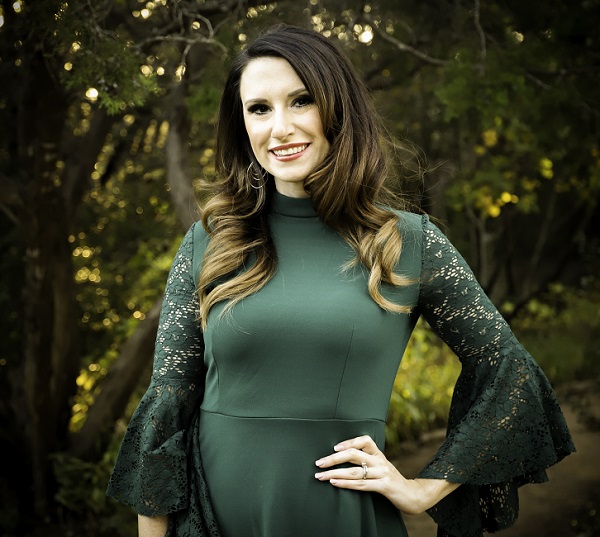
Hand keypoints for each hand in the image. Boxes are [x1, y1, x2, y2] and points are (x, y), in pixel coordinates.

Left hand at [314, 435, 458, 514]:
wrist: (412, 495)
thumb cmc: (391, 480)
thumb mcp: (380, 466)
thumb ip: (366, 460)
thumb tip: (341, 456)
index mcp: (378, 453)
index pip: (364, 440)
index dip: (348, 442)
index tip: (334, 448)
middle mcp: (380, 461)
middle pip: (354, 455)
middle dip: (334, 459)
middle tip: (319, 463)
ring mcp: (382, 473)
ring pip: (355, 471)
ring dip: (335, 473)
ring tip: (321, 475)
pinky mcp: (384, 486)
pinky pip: (361, 484)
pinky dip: (346, 483)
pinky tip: (335, 482)